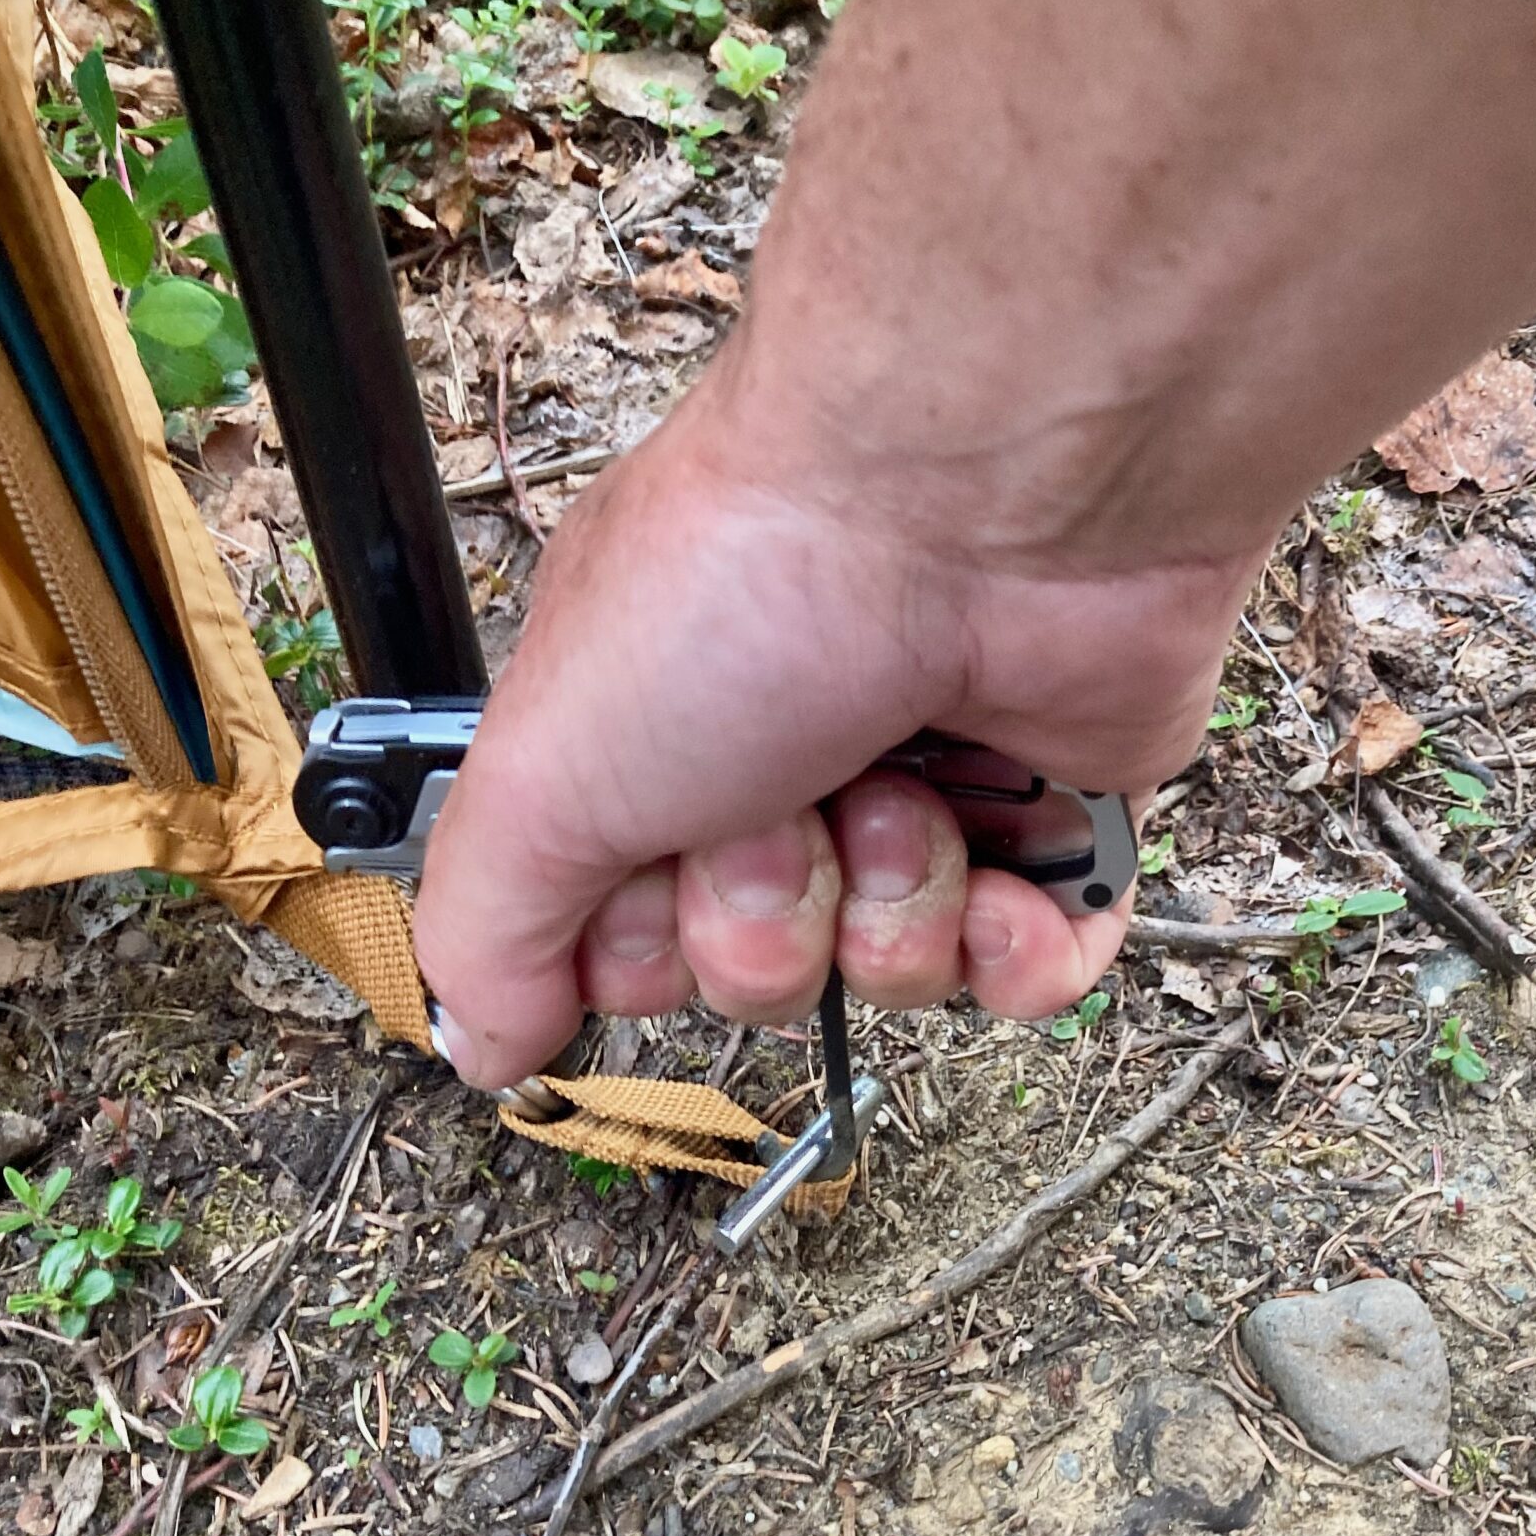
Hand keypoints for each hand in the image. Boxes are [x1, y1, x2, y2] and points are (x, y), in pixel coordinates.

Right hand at [412, 367, 1252, 1089]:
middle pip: (761, 975)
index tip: (647, 869)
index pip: (628, 952)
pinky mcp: (1054, 808)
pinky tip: (1003, 885)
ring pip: (896, 976)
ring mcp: (926, 790)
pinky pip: (1037, 968)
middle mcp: (782, 770)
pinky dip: (1023, 952)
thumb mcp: (546, 774)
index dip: (643, 951)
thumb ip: (488, 926)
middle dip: (768, 922)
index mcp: (648, 751)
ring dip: (893, 906)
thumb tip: (481, 1043)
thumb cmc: (757, 578)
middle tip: (777, 809)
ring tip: (898, 790)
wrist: (975, 492)